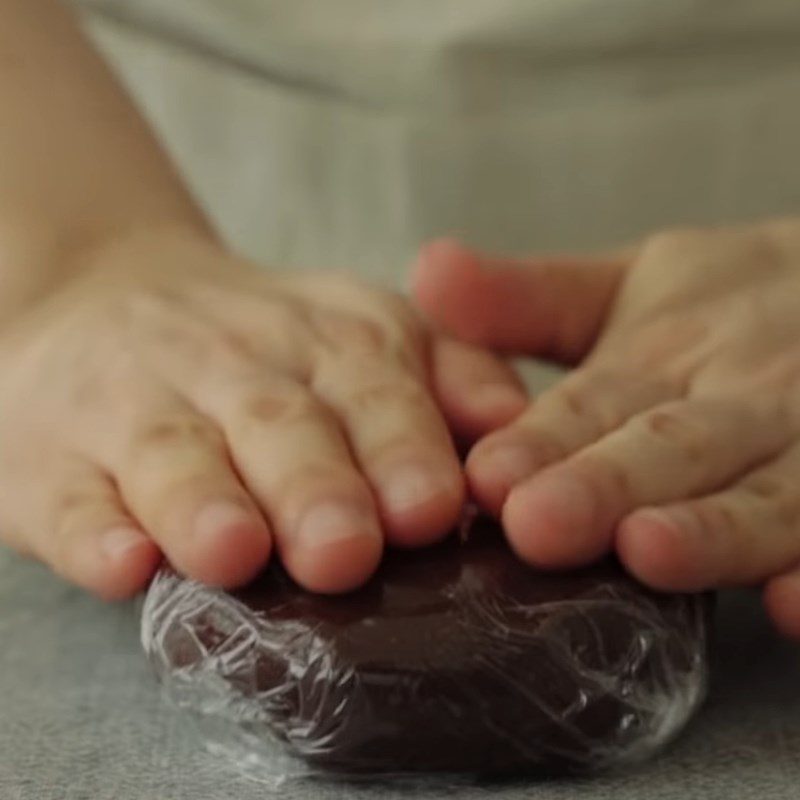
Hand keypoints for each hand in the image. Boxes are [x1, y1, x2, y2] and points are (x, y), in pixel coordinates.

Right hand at [0, 228, 525, 598]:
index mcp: (327, 339)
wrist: (109, 299)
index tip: (429, 508)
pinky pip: (72, 494)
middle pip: (279, 424)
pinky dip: (92, 530)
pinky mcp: (55, 453)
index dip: (401, 447)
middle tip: (342, 551)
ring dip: (203, 504)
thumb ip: (449, 376)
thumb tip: (515, 428)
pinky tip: (118, 562)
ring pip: (173, 453)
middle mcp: (232, 362)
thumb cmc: (265, 349)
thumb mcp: (367, 334)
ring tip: (233, 551)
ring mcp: (135, 404)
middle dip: (313, 487)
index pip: (372, 387)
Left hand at [412, 221, 799, 638]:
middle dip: (606, 486)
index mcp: (665, 356)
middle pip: (670, 447)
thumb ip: (530, 298)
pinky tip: (794, 606)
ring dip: (713, 530)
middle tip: (539, 525)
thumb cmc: (732, 308)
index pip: (596, 404)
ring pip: (765, 495)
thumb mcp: (631, 286)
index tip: (487, 476)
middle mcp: (737, 400)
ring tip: (650, 552)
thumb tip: (425, 271)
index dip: (544, 441)